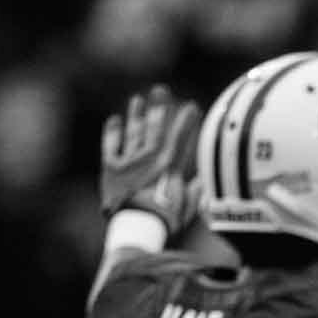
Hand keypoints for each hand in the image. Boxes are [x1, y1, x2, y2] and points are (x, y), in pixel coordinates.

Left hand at [100, 84, 202, 234]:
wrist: (136, 228)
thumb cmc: (166, 221)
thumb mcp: (188, 206)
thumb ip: (196, 189)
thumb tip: (207, 180)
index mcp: (169, 166)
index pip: (181, 137)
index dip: (187, 120)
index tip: (192, 105)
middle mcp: (148, 158)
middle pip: (155, 127)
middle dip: (159, 107)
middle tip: (161, 89)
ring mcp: (128, 160)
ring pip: (133, 131)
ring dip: (135, 114)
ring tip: (137, 99)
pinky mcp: (110, 167)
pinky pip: (111, 144)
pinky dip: (113, 131)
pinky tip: (115, 120)